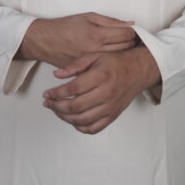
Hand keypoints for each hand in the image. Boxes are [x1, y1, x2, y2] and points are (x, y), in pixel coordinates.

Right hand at [18, 12, 137, 68]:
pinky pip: (104, 69)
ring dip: (125, 55)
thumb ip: (110, 21)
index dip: (134, 32)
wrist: (45, 41)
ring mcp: (91, 63)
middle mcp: (95, 50)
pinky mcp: (86, 71)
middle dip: (132, 44)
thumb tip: (129, 24)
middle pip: (125, 49)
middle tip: (136, 41)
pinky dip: (112, 64)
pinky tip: (115, 60)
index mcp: (97, 35)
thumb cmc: (65, 27)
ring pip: (117, 60)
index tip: (136, 32)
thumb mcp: (88, 18)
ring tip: (127, 50)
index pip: (126, 35)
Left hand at [42, 45, 160, 134]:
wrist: (137, 71)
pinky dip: (80, 127)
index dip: (56, 93)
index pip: (73, 90)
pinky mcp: (113, 116)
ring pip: (82, 120)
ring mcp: (110, 107)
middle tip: (48, 103)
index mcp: (100, 76)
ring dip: (65, 117)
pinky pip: (94, 128)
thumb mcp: (94, 56)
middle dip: (57, 106)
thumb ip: (74, 65)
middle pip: (75, 107)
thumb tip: (56, 75)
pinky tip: (73, 119)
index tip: (46, 94)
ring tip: (57, 110)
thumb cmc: (115, 62)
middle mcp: (106, 94)